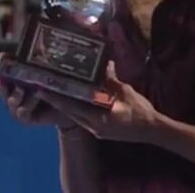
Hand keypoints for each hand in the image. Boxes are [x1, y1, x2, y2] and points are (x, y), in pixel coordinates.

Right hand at [0, 52, 75, 128]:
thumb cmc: (51, 82)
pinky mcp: (28, 119)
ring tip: (20, 89)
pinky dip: (25, 106)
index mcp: (11, 85)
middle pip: (0, 93)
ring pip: (10, 103)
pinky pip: (22, 113)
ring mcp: (18, 109)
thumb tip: (2, 54)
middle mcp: (12, 97)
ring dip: (13, 96)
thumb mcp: (36, 70)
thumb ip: (19, 63)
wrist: (68, 103)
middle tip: (0, 80)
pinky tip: (32, 98)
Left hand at [37, 61, 159, 142]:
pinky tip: (73, 97)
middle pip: (69, 112)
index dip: (55, 98)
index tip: (41, 89)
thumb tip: (102, 63)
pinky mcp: (99, 130)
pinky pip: (83, 117)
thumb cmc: (140, 111)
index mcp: (97, 119)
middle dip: (56, 100)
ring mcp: (95, 130)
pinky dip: (77, 107)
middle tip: (43, 86)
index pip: (71, 107)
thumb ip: (110, 79)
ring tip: (54, 90)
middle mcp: (92, 127)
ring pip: (75, 115)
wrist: (153, 131)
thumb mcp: (125, 92)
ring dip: (65, 103)